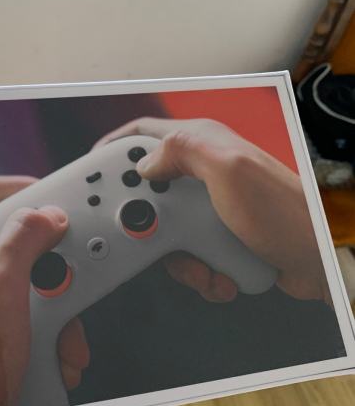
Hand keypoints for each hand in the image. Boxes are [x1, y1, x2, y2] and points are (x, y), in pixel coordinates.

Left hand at [0, 176, 88, 405]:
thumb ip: (23, 242)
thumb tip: (45, 216)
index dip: (11, 188)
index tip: (45, 193)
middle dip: (42, 270)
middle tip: (65, 276)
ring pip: (8, 292)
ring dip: (45, 314)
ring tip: (64, 338)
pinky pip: (4, 323)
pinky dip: (32, 337)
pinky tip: (52, 359)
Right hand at [95, 117, 329, 303]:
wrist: (316, 260)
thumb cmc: (286, 212)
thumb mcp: (230, 171)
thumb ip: (183, 152)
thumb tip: (145, 163)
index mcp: (201, 145)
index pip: (142, 134)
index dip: (112, 148)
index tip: (90, 171)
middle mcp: (202, 173)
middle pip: (146, 192)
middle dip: (144, 222)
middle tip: (150, 236)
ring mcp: (208, 207)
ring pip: (162, 232)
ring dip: (178, 258)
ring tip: (204, 262)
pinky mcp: (215, 236)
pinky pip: (185, 256)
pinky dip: (199, 272)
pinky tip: (220, 271)